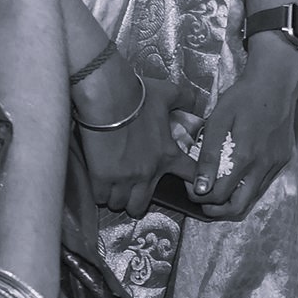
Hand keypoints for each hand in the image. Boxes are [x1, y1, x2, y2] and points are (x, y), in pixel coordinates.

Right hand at [73, 58, 190, 220]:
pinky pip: (101, 198)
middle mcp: (148, 172)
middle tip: (130, 192)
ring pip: (121, 204)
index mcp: (168, 154)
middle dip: (137, 201)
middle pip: (143, 204)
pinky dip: (100, 193)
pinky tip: (99, 183)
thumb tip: (198, 103)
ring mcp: (124, 178)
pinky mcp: (102, 178)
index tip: (191, 188)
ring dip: (117, 198)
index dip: (194, 184)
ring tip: (113, 189)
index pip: (192, 177)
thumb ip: (186, 100)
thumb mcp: (169, 93)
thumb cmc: (138, 95)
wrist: (108, 98)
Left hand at [187, 38, 297, 218]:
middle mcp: (263, 166)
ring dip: (231, 200)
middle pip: (237, 208)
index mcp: (244, 157)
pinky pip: (262, 184)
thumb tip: (200, 187)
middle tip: (201, 199)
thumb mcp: (218, 121)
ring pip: (252, 199)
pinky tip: (235, 174)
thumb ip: (208, 156)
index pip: (219, 195)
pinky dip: (246, 187)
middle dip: (216, 209)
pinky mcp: (282, 160)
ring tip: (215, 189)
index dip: (199, 196)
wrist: (275, 82)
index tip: (190, 185)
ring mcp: (275, 165)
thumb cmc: (242, 97)